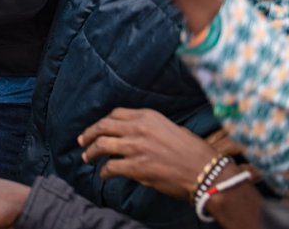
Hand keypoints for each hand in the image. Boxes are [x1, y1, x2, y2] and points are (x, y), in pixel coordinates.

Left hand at [78, 108, 228, 201]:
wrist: (207, 172)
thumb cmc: (195, 152)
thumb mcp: (172, 129)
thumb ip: (151, 130)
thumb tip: (137, 137)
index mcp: (148, 116)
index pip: (116, 114)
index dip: (102, 122)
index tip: (97, 128)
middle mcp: (139, 128)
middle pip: (103, 126)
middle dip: (89, 134)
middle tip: (82, 142)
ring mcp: (136, 147)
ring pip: (102, 145)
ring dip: (91, 152)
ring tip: (86, 158)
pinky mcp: (136, 167)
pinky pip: (111, 167)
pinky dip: (104, 172)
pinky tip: (104, 175)